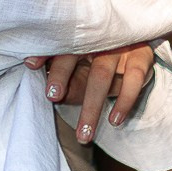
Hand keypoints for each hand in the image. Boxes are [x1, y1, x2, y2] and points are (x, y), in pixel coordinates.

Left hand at [25, 42, 157, 142]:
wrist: (136, 45)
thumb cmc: (98, 59)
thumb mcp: (79, 67)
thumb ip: (65, 78)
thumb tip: (53, 95)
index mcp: (77, 36)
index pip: (58, 44)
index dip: (44, 53)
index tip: (30, 65)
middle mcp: (97, 38)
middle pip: (75, 55)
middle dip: (61, 75)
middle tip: (52, 97)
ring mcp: (120, 47)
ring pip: (102, 76)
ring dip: (91, 106)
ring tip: (84, 134)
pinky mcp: (141, 57)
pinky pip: (133, 80)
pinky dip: (124, 101)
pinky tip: (114, 120)